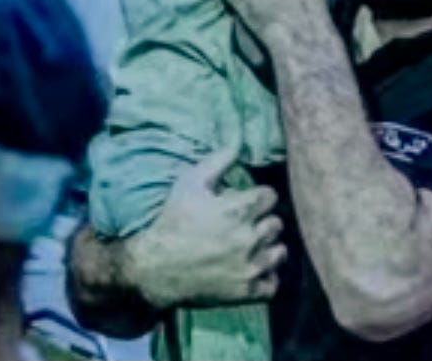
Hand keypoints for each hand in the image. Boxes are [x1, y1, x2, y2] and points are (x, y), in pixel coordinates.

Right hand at [121, 145, 286, 307]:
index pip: (270, 197)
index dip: (256, 199)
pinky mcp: (245, 292)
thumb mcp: (189, 183)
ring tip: (248, 249)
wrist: (151, 268)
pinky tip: (250, 271)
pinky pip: (272, 284)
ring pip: (279, 253)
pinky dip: (265, 279)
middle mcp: (249, 238)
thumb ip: (219, 159)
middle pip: (276, 224)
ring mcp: (249, 267)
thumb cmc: (171, 221)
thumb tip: (239, 139)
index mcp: (239, 209)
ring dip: (267, 249)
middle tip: (243, 227)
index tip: (243, 205)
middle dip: (261, 223)